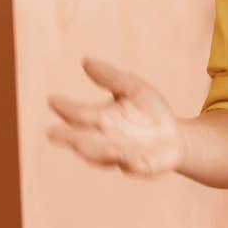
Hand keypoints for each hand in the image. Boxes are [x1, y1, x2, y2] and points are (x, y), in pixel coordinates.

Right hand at [47, 58, 185, 176]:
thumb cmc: (149, 111)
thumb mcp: (133, 88)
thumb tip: (85, 61)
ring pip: (102, 155)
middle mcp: (105, 139)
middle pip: (82, 140)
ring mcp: (121, 155)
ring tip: (82, 144)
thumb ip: (110, 77)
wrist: (176, 136)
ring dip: (95, 150)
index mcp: (100, 118)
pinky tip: (128, 158)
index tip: (52, 100)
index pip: (78, 114)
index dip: (66, 109)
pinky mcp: (141, 166)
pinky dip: (129, 163)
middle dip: (69, 137)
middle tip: (52, 133)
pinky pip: (132, 166)